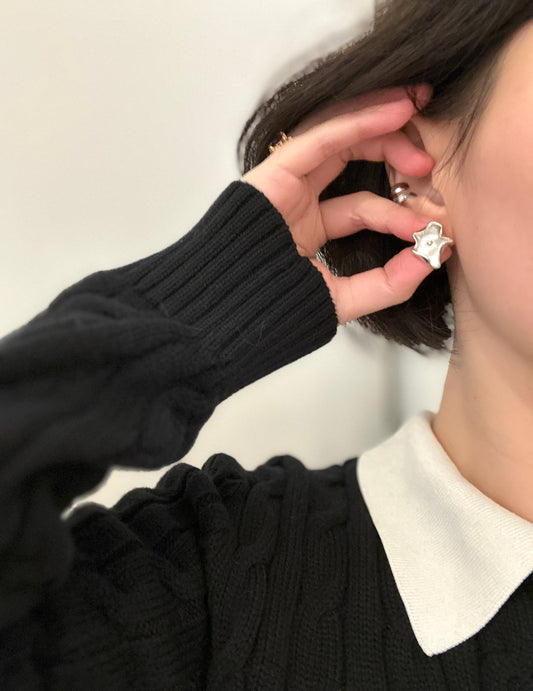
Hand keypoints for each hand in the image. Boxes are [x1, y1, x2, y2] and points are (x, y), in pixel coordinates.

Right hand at [241, 84, 450, 325]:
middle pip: (353, 162)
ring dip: (381, 124)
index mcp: (310, 229)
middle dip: (395, 155)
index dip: (399, 213)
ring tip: (419, 114)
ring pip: (338, 139)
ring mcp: (286, 182)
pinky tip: (395, 112)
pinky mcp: (276, 169)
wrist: (223, 315)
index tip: (435, 227)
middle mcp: (300, 200)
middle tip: (432, 163)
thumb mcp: (341, 301)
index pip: (362, 207)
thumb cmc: (271, 311)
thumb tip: (432, 259)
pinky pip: (322, 138)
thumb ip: (386, 285)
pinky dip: (359, 121)